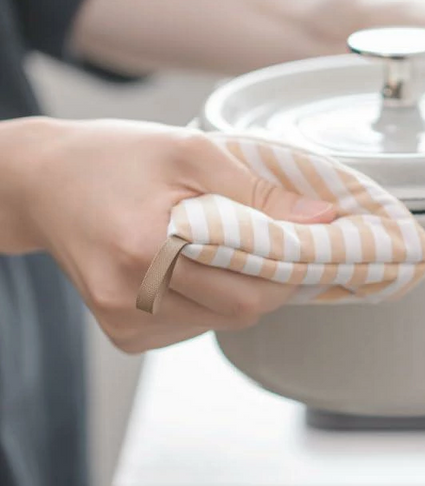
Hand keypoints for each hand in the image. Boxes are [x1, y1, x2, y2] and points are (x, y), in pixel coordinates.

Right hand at [6, 118, 335, 351]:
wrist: (42, 181)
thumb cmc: (118, 157)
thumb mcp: (191, 153)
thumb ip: (257, 191)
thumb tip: (321, 218)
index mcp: (145, 248)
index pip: (248, 289)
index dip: (288, 268)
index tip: (309, 244)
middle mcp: (131, 295)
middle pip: (239, 312)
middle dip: (271, 280)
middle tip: (276, 242)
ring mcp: (123, 320)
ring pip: (220, 323)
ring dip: (238, 290)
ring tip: (222, 245)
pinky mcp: (122, 332)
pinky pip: (191, 327)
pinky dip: (208, 301)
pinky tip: (191, 265)